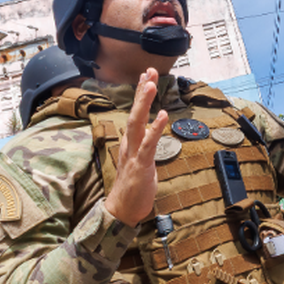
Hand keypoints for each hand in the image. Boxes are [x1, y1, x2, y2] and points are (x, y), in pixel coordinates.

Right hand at [104, 68, 168, 226]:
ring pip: (137, 123)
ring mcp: (133, 153)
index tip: (146, 76)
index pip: (135, 113)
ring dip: (144, 103)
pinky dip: (155, 129)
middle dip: (141, 92)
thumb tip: (151, 133)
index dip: (140, 95)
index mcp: (130, 142)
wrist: (122, 210)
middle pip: (134, 112)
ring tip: (150, 85)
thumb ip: (144, 145)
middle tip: (148, 72)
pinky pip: (148, 144)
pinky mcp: (140, 165)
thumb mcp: (140, 161)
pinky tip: (162, 116)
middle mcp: (130, 144)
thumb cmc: (132, 187)